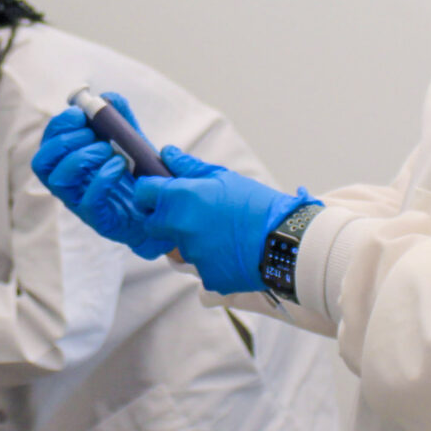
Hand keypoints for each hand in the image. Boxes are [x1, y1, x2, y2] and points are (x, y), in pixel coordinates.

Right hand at [32, 94, 162, 250]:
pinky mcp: (99, 220)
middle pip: (42, 162)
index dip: (58, 126)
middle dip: (65, 141)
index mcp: (68, 162)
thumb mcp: (130, 140)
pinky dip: (102, 177)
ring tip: (108, 149)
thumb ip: (120, 117)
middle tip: (93, 134)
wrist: (160, 205)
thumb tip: (107, 98)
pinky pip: (88, 200)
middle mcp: (67, 184)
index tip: (80, 114)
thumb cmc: (139, 172)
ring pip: (59, 180)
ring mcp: (80, 204)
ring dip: (82, 157)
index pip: (47, 144)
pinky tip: (120, 165)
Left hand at [131, 147, 315, 297]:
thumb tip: (167, 153)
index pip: (143, 192)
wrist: (287, 240)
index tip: (157, 193)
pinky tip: (232, 253)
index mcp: (181, 198)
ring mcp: (191, 255)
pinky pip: (200, 268)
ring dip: (193, 241)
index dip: (148, 192)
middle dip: (166, 220)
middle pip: (154, 225)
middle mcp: (180, 226)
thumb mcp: (224, 178)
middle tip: (194, 215)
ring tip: (222, 235)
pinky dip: (212, 262)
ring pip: (179, 248)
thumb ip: (190, 167)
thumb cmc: (257, 204)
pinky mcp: (206, 277)